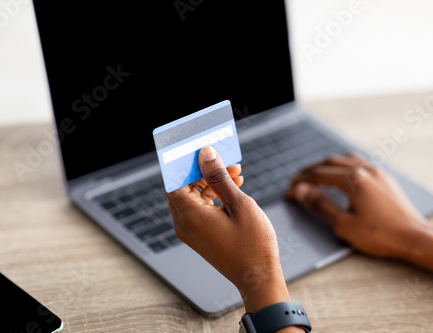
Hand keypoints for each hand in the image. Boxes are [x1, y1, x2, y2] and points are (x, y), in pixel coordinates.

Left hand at [165, 146, 290, 312]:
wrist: (258, 277)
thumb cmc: (253, 245)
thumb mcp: (239, 204)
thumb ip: (219, 177)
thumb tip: (205, 154)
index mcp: (189, 215)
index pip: (174, 180)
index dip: (184, 162)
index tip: (197, 148)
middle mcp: (184, 223)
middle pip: (184, 186)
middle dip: (203, 169)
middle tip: (223, 157)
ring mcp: (191, 231)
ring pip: (194, 196)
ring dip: (211, 182)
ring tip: (236, 172)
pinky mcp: (200, 235)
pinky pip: (200, 208)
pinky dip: (214, 196)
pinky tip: (233, 188)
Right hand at [285, 153, 432, 285]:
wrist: (415, 238)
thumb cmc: (380, 235)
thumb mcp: (343, 224)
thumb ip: (319, 205)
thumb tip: (300, 191)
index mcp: (353, 180)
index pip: (318, 176)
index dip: (300, 183)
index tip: (288, 192)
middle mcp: (364, 170)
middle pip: (329, 163)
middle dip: (309, 171)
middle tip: (296, 181)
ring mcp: (376, 172)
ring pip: (344, 159)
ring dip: (326, 164)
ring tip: (314, 173)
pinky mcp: (384, 178)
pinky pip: (359, 161)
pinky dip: (343, 163)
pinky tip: (341, 171)